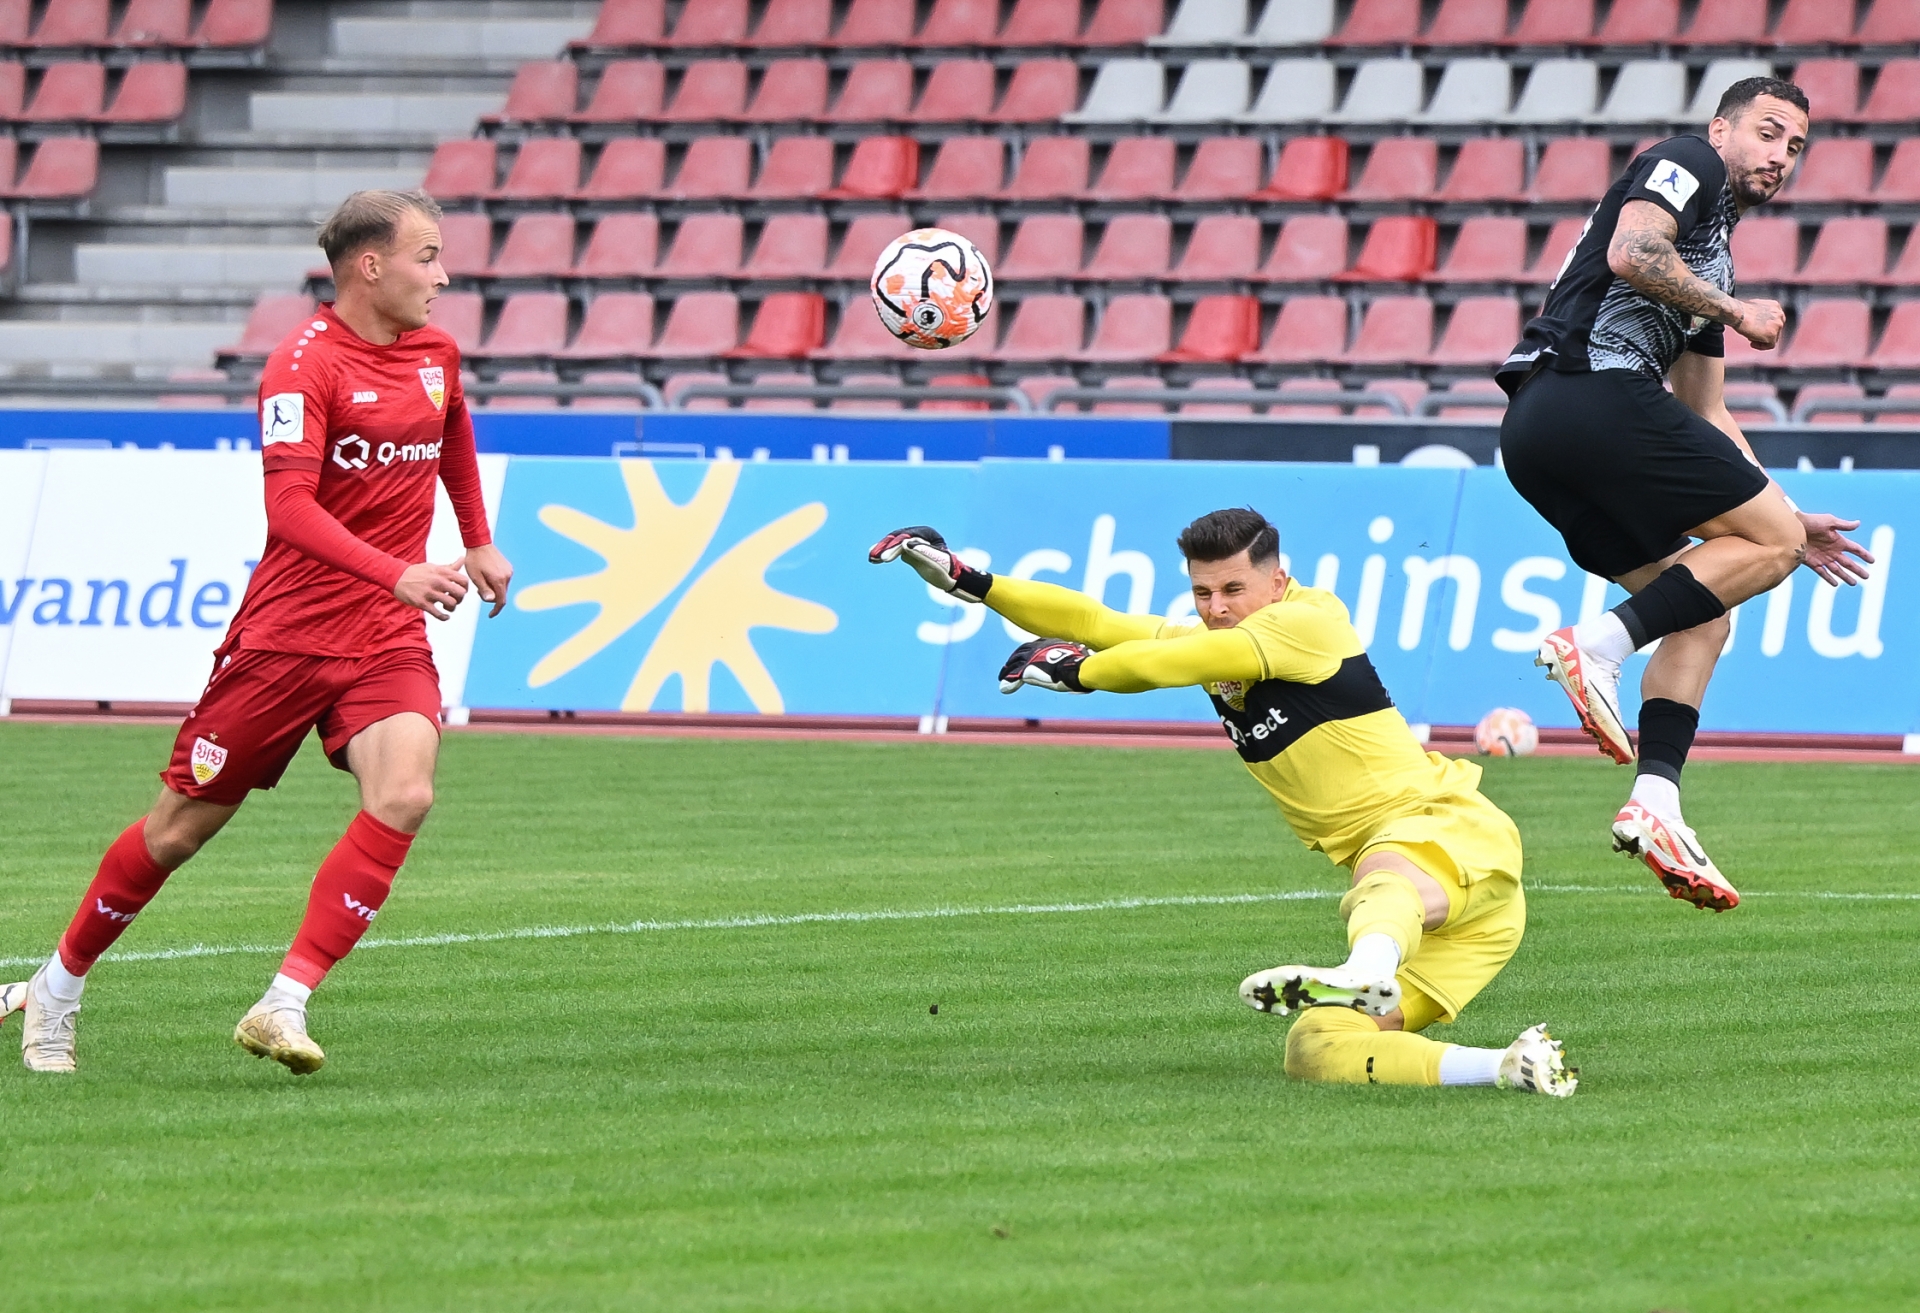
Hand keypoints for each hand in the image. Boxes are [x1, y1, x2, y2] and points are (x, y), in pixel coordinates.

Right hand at [394, 562, 468, 620]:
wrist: (397, 577)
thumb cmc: (417, 572)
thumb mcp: (434, 567)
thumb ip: (450, 566)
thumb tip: (463, 558)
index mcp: (442, 572)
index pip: (464, 581)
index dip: (465, 588)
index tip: (461, 591)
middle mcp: (438, 581)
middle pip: (461, 593)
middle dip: (460, 598)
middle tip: (454, 600)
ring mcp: (430, 593)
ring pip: (451, 603)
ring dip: (451, 608)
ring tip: (446, 606)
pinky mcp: (422, 603)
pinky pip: (438, 614)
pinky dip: (444, 617)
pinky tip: (445, 616)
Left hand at [458, 543, 513, 617]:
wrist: (479, 543)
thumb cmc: (474, 560)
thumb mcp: (475, 577)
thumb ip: (484, 590)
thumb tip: (492, 600)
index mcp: (499, 580)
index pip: (501, 601)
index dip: (496, 610)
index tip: (490, 615)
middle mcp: (507, 576)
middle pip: (501, 594)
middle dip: (491, 596)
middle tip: (478, 590)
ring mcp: (509, 571)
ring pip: (502, 587)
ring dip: (493, 589)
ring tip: (481, 580)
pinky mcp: (508, 567)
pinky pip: (503, 580)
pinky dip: (496, 582)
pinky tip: (487, 575)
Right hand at [868, 525, 990, 602]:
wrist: (954, 581)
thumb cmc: (947, 571)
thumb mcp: (934, 563)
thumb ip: (920, 552)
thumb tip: (904, 543)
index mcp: (928, 534)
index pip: (907, 537)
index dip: (895, 546)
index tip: (886, 557)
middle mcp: (920, 536)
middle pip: (899, 539)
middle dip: (886, 547)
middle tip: (874, 555)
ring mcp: (915, 544)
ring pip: (896, 545)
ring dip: (883, 550)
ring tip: (872, 557)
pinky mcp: (911, 553)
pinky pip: (896, 552)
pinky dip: (886, 555)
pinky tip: (875, 559)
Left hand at [998, 638, 1090, 694]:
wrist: (1079, 668)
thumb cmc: (1087, 666)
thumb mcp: (1084, 664)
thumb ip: (1079, 670)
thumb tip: (1082, 685)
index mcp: (1054, 643)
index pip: (1038, 645)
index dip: (1031, 651)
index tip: (1028, 658)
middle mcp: (1041, 647)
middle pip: (1023, 650)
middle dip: (1015, 658)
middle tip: (1009, 665)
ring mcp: (1033, 657)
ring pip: (1015, 662)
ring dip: (1008, 669)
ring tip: (1002, 676)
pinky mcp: (1028, 670)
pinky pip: (1013, 675)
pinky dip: (1008, 682)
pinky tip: (1003, 688)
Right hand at [1732, 298, 1785, 348]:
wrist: (1738, 313)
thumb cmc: (1740, 311)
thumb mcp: (1754, 308)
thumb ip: (1761, 314)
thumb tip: (1759, 322)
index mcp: (1775, 306)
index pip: (1775, 320)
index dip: (1766, 326)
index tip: (1757, 329)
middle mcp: (1779, 315)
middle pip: (1776, 329)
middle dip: (1764, 333)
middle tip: (1752, 335)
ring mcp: (1778, 325)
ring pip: (1774, 338)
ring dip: (1762, 340)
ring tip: (1750, 338)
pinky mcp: (1772, 334)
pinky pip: (1770, 345)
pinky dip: (1761, 346)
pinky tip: (1752, 344)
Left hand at [1798, 513, 1873, 586]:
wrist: (1791, 528)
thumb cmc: (1810, 521)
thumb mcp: (1829, 521)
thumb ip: (1843, 525)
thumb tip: (1858, 524)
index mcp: (1838, 540)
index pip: (1855, 549)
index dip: (1864, 555)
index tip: (1873, 561)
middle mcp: (1832, 550)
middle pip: (1848, 562)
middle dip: (1858, 570)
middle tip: (1867, 577)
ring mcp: (1822, 557)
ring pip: (1837, 570)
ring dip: (1845, 576)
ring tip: (1854, 583)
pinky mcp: (1812, 562)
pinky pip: (1822, 572)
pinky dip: (1828, 578)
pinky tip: (1835, 584)